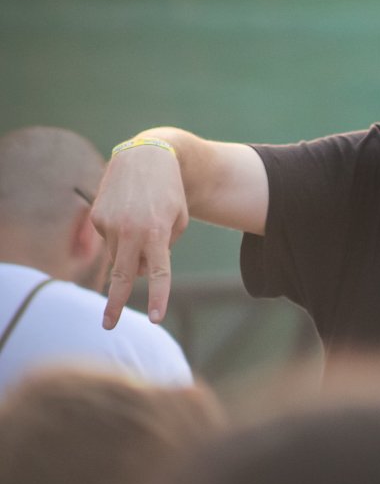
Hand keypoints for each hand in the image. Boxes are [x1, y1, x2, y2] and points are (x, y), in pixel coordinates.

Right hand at [91, 143, 188, 328]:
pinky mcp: (97, 218)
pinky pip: (109, 240)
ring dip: (130, 255)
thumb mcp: (179, 218)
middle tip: (108, 325)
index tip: (157, 319)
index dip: (159, 297)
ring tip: (143, 226)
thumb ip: (164, 247)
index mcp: (158, 233)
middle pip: (123, 277)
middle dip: (116, 303)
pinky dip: (120, 236)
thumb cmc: (170, 192)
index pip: (159, 273)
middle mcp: (132, 231)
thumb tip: (140, 270)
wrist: (146, 157)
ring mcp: (111, 225)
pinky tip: (128, 214)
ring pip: (118, 257)